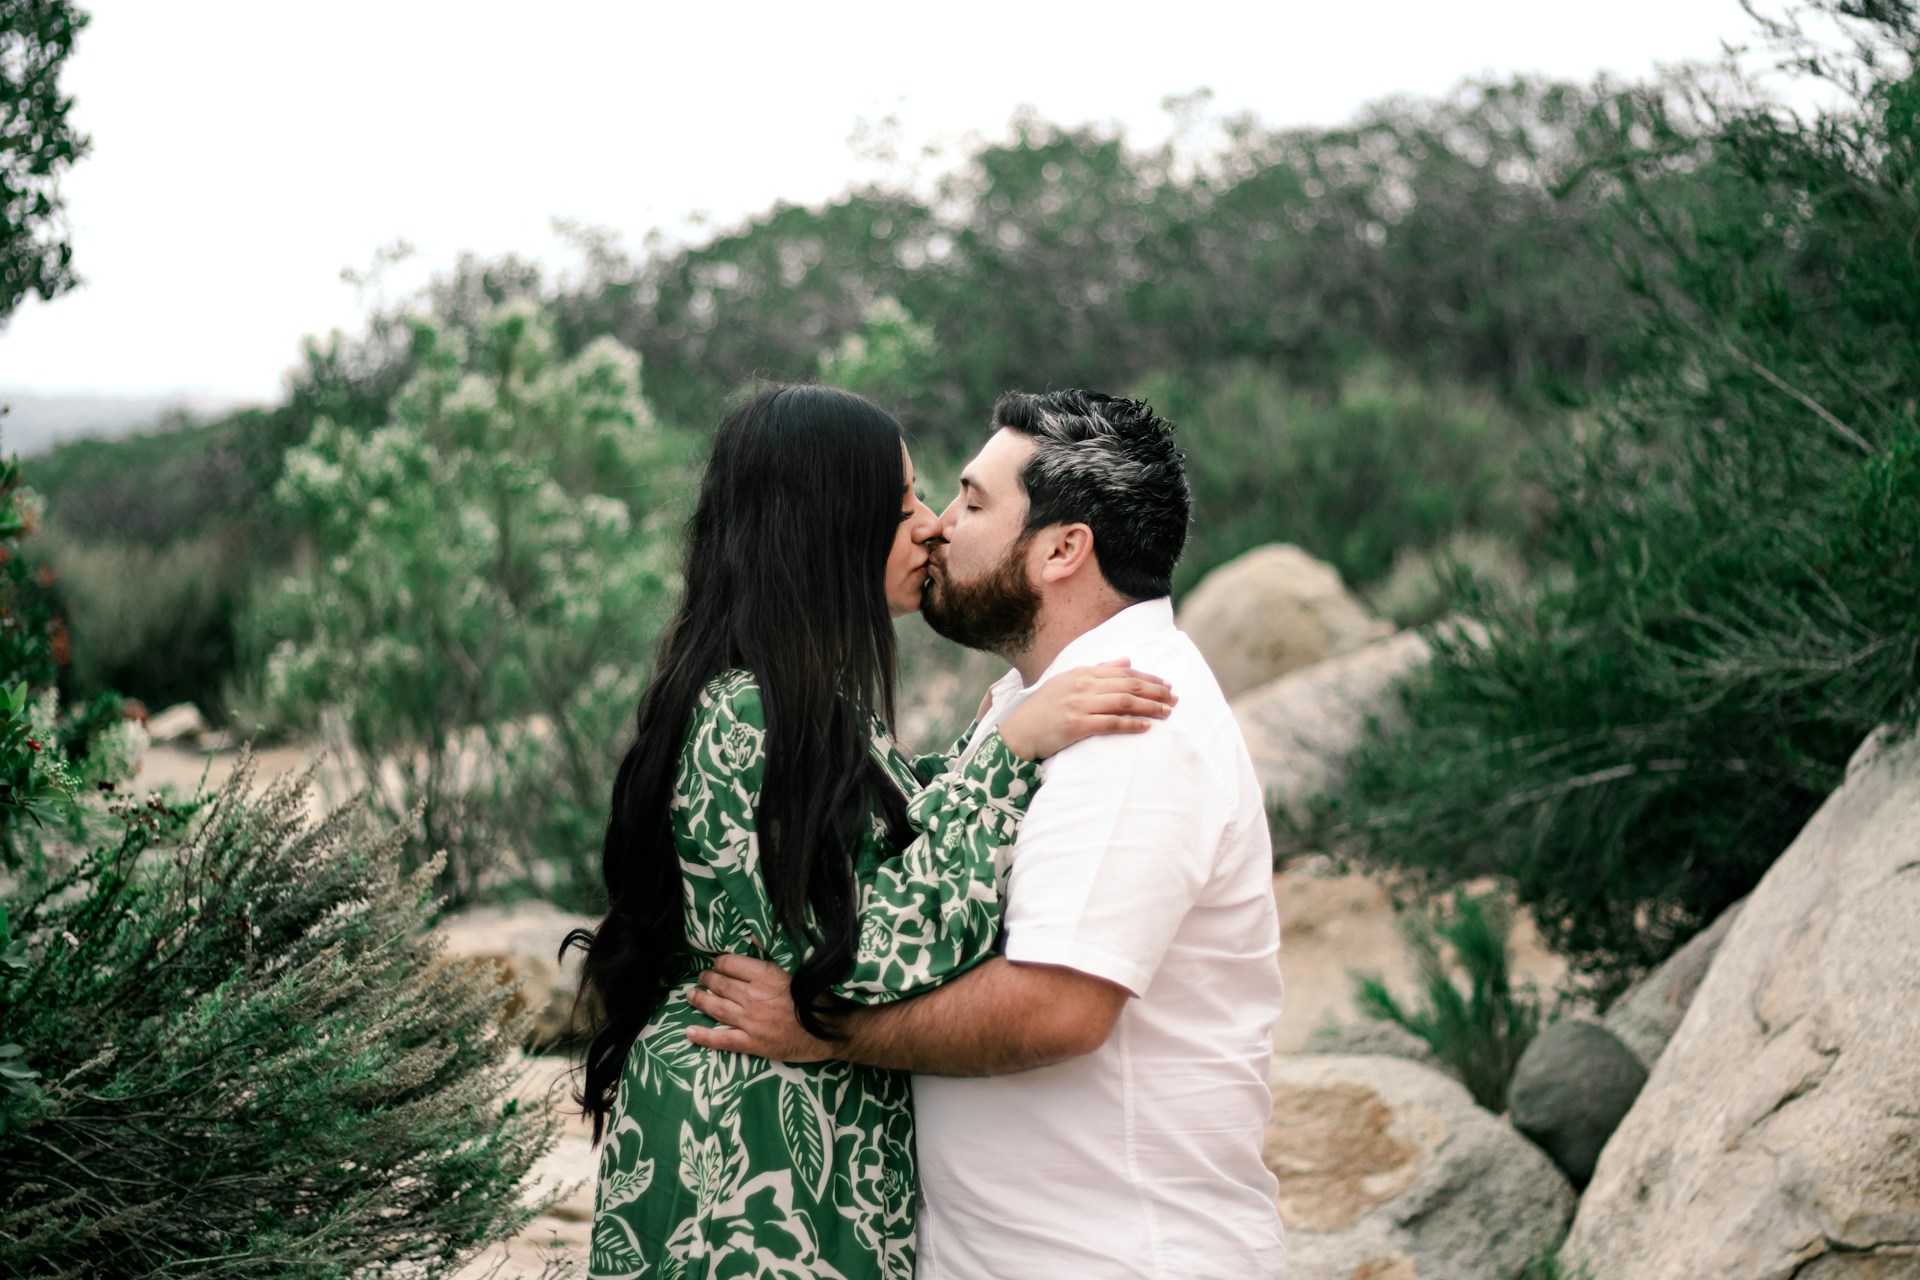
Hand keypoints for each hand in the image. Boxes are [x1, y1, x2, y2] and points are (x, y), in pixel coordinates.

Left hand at [685, 953, 837, 1062]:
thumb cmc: (818, 997)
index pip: (730, 963)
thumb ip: (772, 954)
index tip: (718, 964)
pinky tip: (689, 1032)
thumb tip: (752, 939)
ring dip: (701, 1000)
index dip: (720, 962)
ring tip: (691, 995)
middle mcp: (754, 997)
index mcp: (766, 975)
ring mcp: (751, 1021)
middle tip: (702, 977)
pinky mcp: (753, 1044)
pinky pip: (722, 1040)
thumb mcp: (798, 968)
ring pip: (717, 1008)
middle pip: (720, 984)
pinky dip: (703, 1036)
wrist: (833, 1030)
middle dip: (707, 979)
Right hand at [996, 658, 1175, 760]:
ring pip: (1124, 703)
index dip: (1148, 678)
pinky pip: (1111, 723)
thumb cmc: (1044, 708)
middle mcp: (1083, 686)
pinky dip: (1132, 724)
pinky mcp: (1077, 725)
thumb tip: (1127, 661)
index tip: (1167, 684)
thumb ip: (1099, 670)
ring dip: (1150, 707)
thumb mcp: (1069, 681)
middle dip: (1156, 691)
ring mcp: (1080, 705)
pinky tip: (1146, 726)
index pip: (1124, 673)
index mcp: (1082, 673)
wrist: (1018, 732)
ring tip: (1167, 712)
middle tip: (1175, 698)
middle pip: (1128, 686)